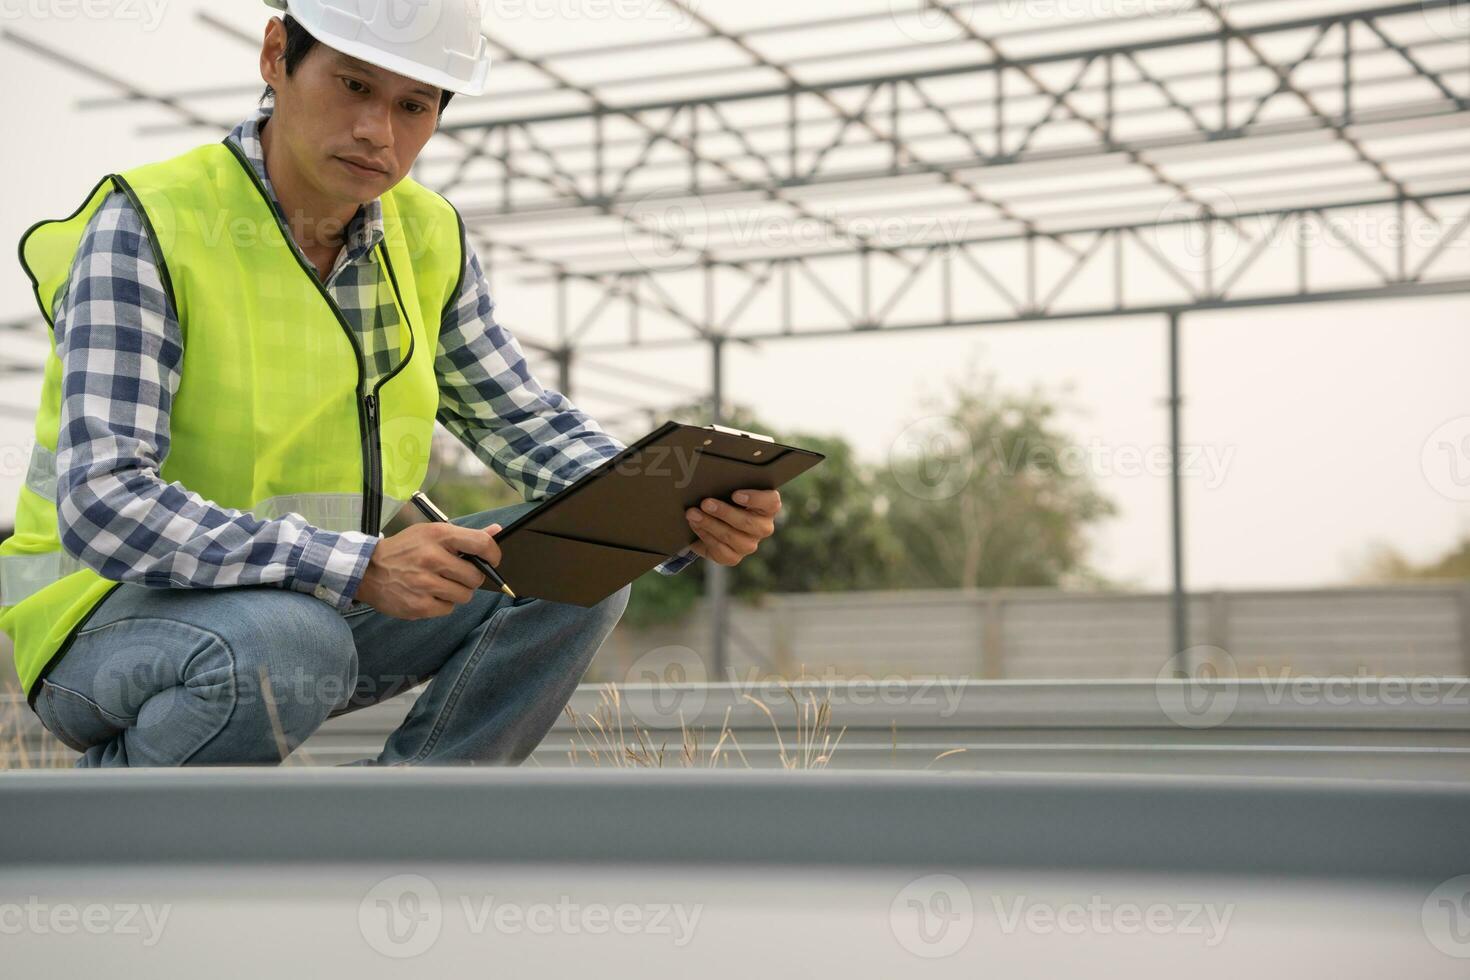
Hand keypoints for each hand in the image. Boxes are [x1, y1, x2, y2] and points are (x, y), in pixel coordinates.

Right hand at [353, 522, 503, 619]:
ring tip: (439, 584)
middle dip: (470, 578)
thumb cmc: (405, 550)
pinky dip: (442, 604)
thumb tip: (497, 531)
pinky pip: (448, 609)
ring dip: (457, 592)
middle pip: (476, 576)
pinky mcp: (419, 606)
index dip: (493, 554)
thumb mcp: (431, 533)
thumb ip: (466, 535)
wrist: (366, 570)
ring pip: (464, 596)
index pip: (481, 544)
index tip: (491, 560)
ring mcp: (425, 584)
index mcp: (438, 536)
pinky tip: (427, 594)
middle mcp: (432, 558)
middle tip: (456, 574)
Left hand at [685, 489, 780, 566]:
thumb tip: (713, 478)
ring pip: (732, 537)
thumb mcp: (729, 487)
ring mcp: (749, 545)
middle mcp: (763, 527)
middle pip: (748, 522)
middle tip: (705, 503)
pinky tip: (695, 526)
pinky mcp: (734, 557)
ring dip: (710, 525)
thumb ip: (728, 482)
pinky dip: (705, 536)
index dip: (755, 499)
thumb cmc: (724, 496)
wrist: (712, 518)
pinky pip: (721, 550)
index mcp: (768, 507)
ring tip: (693, 514)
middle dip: (724, 512)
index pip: (771, 502)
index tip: (735, 494)